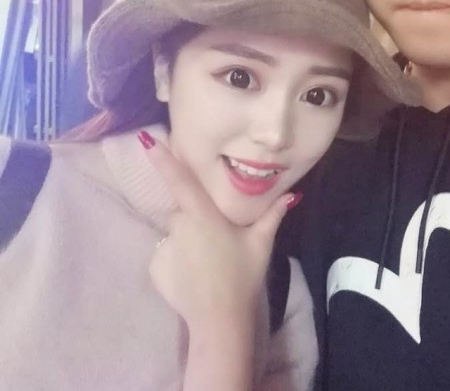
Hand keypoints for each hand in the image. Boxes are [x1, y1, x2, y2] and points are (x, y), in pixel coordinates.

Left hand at [142, 134, 295, 332]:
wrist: (219, 320)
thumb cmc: (243, 276)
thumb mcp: (261, 243)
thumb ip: (273, 215)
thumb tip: (291, 194)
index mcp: (204, 215)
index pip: (181, 181)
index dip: (164, 159)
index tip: (147, 140)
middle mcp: (180, 226)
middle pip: (182, 210)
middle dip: (195, 217)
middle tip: (216, 239)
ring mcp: (164, 248)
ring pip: (175, 232)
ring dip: (186, 239)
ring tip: (207, 261)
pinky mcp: (154, 267)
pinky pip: (165, 253)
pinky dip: (176, 259)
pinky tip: (193, 273)